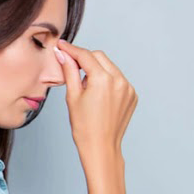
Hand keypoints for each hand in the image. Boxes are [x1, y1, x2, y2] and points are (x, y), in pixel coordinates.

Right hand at [55, 39, 137, 158]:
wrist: (101, 147)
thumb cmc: (84, 126)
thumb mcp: (73, 95)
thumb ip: (69, 71)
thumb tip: (63, 54)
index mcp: (103, 79)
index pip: (85, 55)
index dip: (71, 49)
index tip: (62, 46)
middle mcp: (119, 81)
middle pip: (99, 56)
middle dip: (84, 58)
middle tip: (70, 64)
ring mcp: (128, 88)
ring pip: (109, 66)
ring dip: (96, 68)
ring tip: (85, 85)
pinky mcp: (132, 95)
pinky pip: (118, 78)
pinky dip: (107, 79)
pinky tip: (97, 93)